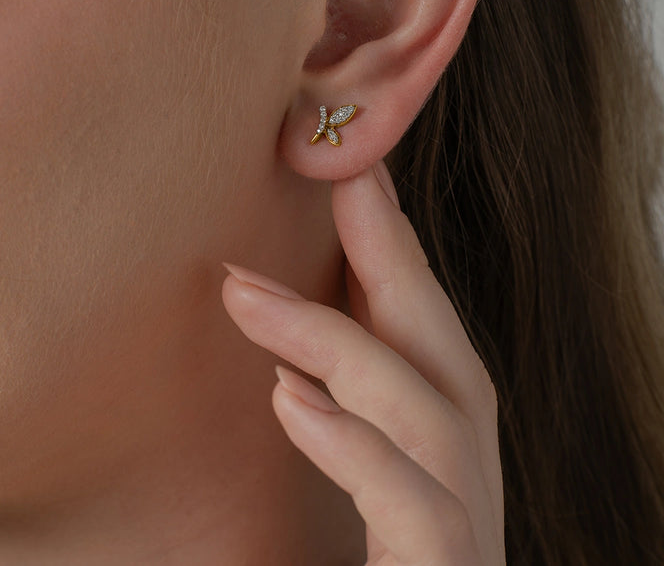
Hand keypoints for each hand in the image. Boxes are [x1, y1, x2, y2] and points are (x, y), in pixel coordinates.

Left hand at [222, 162, 504, 564]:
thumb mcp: (336, 481)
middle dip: (392, 255)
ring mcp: (460, 531)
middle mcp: (460, 483)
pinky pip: (419, 511)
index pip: (418, 338)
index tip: (354, 177)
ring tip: (244, 292)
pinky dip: (358, 447)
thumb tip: (280, 362)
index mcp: (434, 455)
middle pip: (439, 351)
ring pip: (427, 415)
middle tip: (341, 173)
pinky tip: (289, 400)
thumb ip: (326, 422)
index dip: (391, 252)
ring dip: (334, 339)